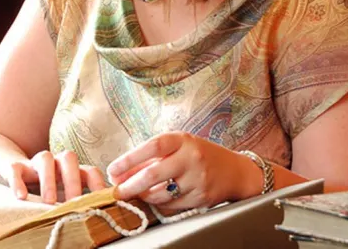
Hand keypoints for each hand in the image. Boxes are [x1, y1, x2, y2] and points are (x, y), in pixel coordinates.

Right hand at [7, 149, 106, 203]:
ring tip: (49, 202)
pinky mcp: (17, 166)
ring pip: (45, 159)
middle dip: (72, 180)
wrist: (20, 175)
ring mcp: (37, 162)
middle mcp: (57, 161)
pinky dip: (18, 182)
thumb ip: (78, 201)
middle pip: (69, 158)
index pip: (90, 170)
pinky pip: (16, 168)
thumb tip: (95, 215)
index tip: (100, 201)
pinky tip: (21, 197)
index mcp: (74, 169)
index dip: (97, 183)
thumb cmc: (50, 188)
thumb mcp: (65, 195)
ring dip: (48, 180)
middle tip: (73, 202)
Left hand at [105, 132, 258, 211]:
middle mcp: (192, 158)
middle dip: (130, 185)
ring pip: (160, 194)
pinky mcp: (201, 198)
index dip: (129, 159)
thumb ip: (152, 157)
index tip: (113, 170)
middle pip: (154, 174)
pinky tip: (156, 199)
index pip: (153, 146)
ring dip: (144, 196)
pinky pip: (171, 206)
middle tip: (117, 191)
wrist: (234, 171)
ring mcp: (198, 179)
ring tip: (137, 193)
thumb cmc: (200, 156)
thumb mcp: (179, 147)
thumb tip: (120, 173)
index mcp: (183, 140)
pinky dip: (159, 204)